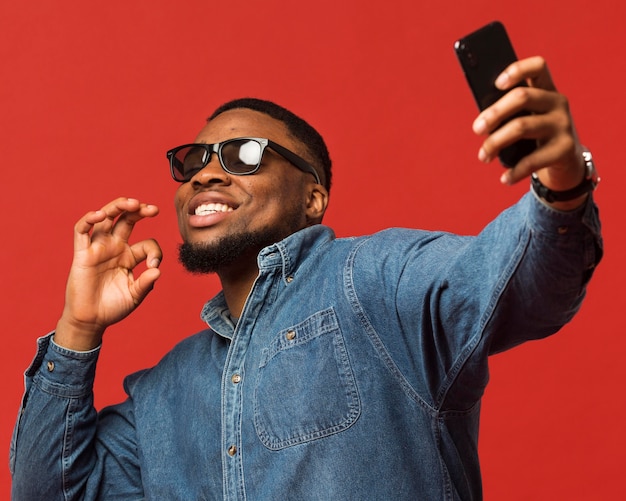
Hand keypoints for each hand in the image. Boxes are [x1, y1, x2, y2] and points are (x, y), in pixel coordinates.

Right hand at [54, 198, 161, 350]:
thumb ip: (145, 283)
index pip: (147, 244)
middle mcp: (115, 248)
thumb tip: (157, 270)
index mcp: (130, 257)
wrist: (91, 320)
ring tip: (132, 203)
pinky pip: (82, 231)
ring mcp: (98, 249)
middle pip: (127, 220)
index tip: (154, 267)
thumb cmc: (113, 307)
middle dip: (140, 211)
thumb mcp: (135, 296)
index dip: (154, 252)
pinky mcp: (82, 254)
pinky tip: (100, 214)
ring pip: (106, 219)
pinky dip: (89, 220)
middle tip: (153, 209)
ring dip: (118, 207)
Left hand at [472, 56, 586, 207]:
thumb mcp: (526, 118)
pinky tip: (504, 178)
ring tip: (483, 157)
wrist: (566, 162)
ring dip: (495, 142)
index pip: (537, 67)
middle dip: (494, 113)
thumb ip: (509, 113)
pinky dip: (515, 171)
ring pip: (522, 126)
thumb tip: (481, 122)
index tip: (496, 83)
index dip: (517, 69)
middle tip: (477, 129)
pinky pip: (533, 160)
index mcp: (546, 89)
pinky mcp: (565, 148)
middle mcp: (558, 102)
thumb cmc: (535, 136)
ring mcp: (563, 125)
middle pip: (522, 97)